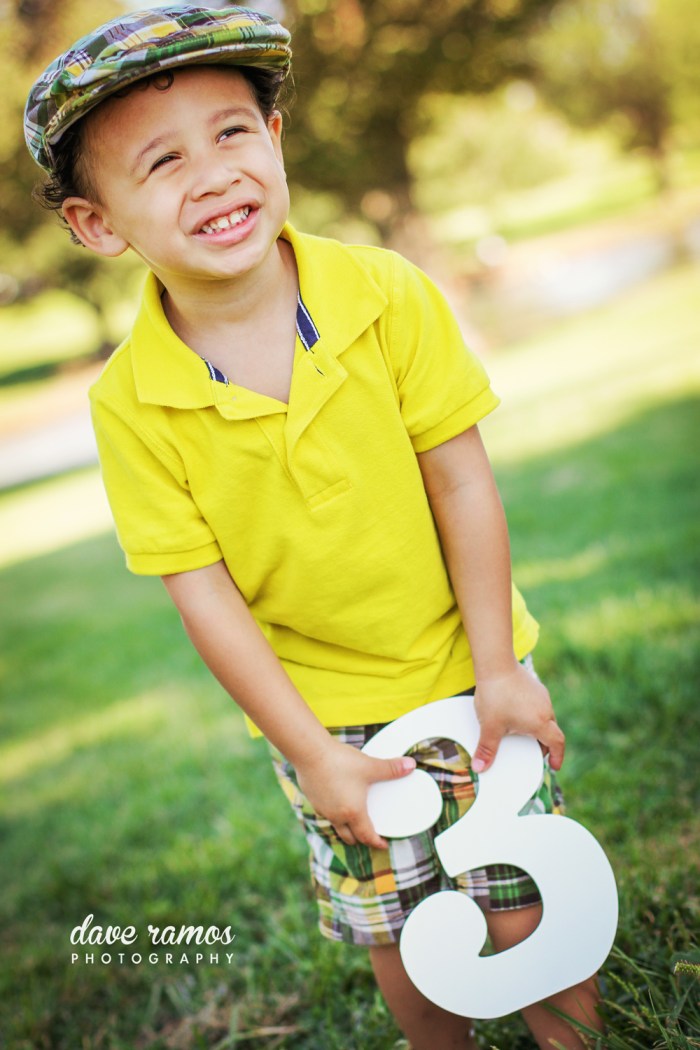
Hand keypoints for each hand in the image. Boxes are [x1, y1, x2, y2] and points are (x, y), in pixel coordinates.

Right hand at [295, 738, 415, 847]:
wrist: (310, 753)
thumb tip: (411, 765)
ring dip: (346, 827)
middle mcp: (336, 816)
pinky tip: (336, 801)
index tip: (383, 844)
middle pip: (349, 837)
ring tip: (353, 820)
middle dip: (360, 839)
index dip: (376, 842)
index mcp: (353, 812)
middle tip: (369, 835)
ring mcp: (322, 809)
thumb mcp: (370, 766)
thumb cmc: (340, 762)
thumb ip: (392, 768)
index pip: (366, 836)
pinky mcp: (313, 799)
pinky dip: (333, 813)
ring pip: (336, 826)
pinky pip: (325, 813)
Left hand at [471, 661, 564, 773]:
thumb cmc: (496, 695)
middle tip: (534, 751)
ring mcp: (541, 694)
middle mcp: (545, 708)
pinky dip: (532, 714)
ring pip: (545, 716)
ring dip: (538, 727)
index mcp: (540, 722)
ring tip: (522, 732)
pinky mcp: (533, 685)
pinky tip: (516, 712)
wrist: (496, 664)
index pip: (557, 743)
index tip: (554, 765)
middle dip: (544, 743)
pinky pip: (538, 704)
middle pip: (551, 730)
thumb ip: (487, 749)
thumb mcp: (490, 726)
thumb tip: (479, 768)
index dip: (557, 756)